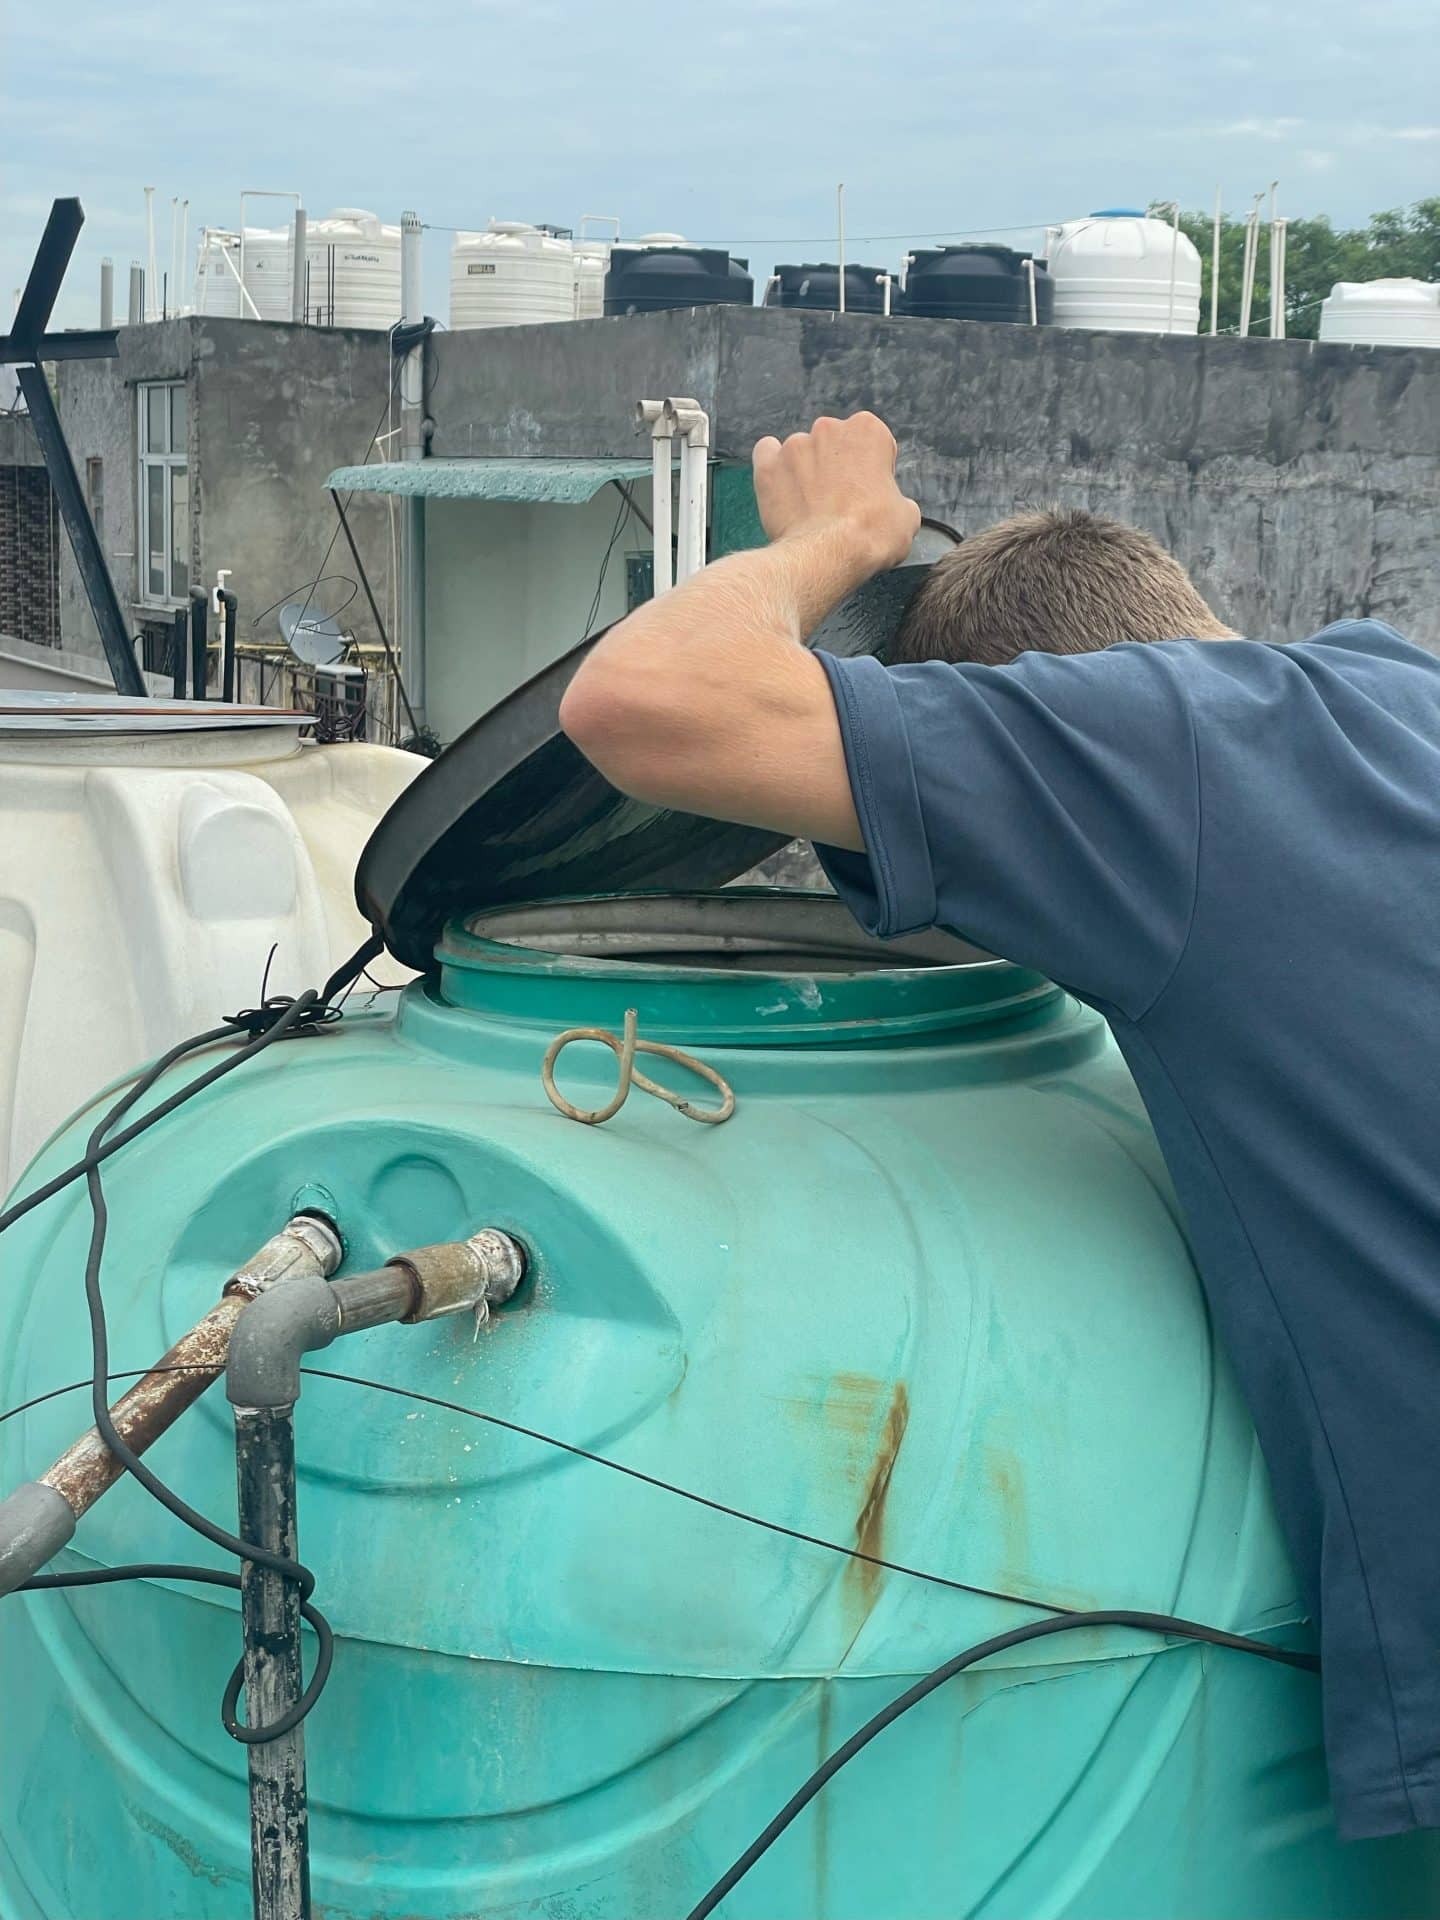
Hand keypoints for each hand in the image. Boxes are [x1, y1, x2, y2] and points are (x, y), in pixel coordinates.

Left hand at [752, 412, 921, 578]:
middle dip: (838, 469)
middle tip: (841, 504)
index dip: (873, 472)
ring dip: (807, 472)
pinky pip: (767, 455)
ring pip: (802, 452)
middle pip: (835, 445)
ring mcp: (794, 445)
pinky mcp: (768, 466)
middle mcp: (829, 428)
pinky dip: (774, 470)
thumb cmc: (871, 533)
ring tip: (811, 508)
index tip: (869, 495)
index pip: (873, 445)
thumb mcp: (907, 516)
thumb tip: (889, 507)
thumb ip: (895, 498)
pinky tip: (783, 492)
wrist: (828, 554)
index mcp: (867, 430)